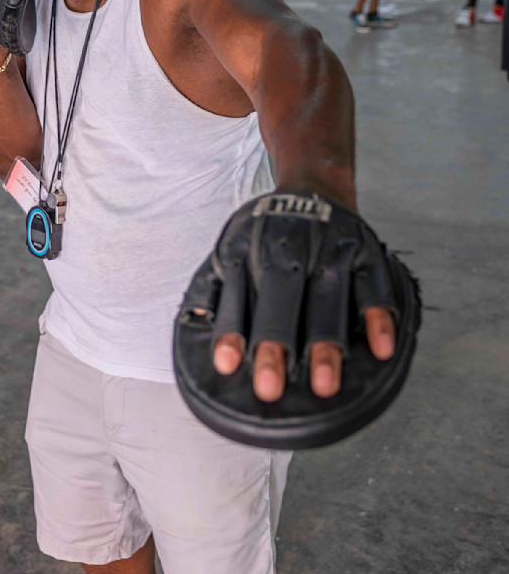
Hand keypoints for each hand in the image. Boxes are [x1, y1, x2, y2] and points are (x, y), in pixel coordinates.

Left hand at [186, 192, 398, 401]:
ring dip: (326, 342)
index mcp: (250, 252)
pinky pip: (373, 285)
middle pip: (282, 298)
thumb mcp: (230, 246)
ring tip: (324, 385)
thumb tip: (192, 323)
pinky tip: (380, 349)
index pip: (238, 294)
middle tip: (270, 389)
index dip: (231, 329)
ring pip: (329, 297)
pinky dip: (378, 316)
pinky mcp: (363, 252)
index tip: (227, 364)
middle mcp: (288, 250)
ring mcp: (329, 251)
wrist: (313, 184)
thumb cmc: (265, 233)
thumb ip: (212, 286)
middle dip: (275, 343)